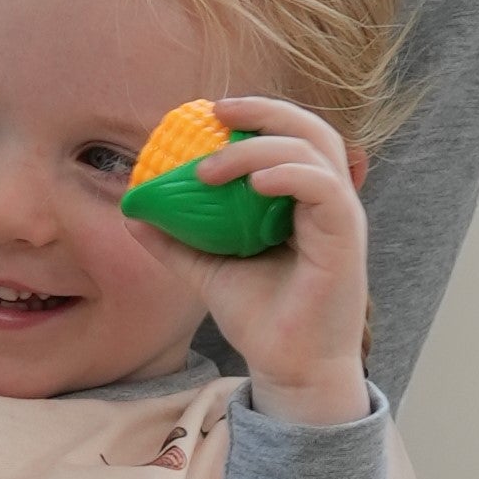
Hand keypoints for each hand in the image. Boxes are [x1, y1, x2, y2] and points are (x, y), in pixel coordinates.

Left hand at [170, 95, 372, 426]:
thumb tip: (133, 212)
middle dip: (264, 108)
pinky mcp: (345, 239)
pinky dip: (288, 174)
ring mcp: (340, 217)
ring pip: (313, 151)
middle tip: (214, 110)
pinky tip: (253, 182)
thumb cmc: (262, 318)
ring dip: (258, 146)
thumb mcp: (209, 271)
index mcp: (303, 199)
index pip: (290, 136)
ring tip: (209, 168)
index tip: (208, 110)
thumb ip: (178, 240)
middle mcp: (328, 200)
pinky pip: (324, 189)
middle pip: (310, 129)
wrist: (290, 370)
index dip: (255, 114)